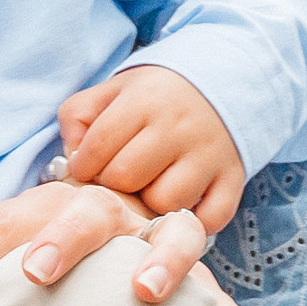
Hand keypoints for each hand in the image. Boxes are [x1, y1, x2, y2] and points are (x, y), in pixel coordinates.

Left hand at [0, 181, 247, 305]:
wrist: (128, 255)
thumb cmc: (50, 273)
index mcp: (47, 212)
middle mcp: (110, 219)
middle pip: (89, 210)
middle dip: (62, 237)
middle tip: (34, 272)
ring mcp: (161, 250)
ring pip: (174, 236)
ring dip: (160, 261)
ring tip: (142, 292)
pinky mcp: (206, 296)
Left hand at [58, 67, 244, 231]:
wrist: (221, 84)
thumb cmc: (155, 97)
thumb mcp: (112, 91)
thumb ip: (79, 117)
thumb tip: (73, 158)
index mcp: (144, 100)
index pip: (98, 146)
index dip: (83, 164)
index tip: (86, 167)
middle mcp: (179, 127)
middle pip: (127, 177)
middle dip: (114, 184)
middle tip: (119, 179)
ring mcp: (210, 154)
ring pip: (165, 201)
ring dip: (151, 204)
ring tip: (150, 188)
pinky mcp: (233, 179)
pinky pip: (209, 218)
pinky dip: (193, 221)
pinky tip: (181, 205)